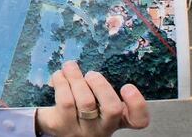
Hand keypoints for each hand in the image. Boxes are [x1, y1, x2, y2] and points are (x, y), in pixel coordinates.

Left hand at [34, 61, 148, 135]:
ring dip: (76, 78)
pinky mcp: (62, 127)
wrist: (53, 124)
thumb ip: (100, 87)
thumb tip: (94, 60)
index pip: (138, 120)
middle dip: (101, 85)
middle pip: (112, 109)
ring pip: (86, 102)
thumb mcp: (96, 100)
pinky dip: (61, 82)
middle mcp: (102, 129)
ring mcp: (82, 130)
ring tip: (70, 67)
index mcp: (116, 120)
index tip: (127, 87)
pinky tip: (59, 76)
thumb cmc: (78, 106)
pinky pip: (65, 101)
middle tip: (91, 74)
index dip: (137, 104)